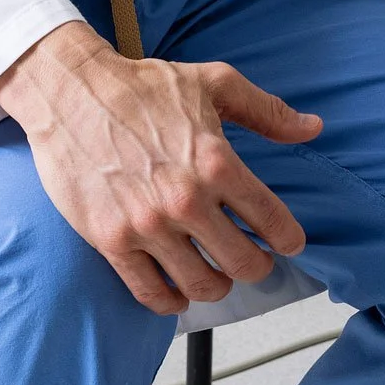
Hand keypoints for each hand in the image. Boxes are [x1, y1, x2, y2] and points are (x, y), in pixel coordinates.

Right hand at [0, 21, 320, 313]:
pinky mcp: (111, 240)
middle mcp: (186, 200)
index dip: (288, 237)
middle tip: (255, 259)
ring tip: (219, 273)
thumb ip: (267, 110)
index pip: (270, 218)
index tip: (289, 242)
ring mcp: (147, 225)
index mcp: (217, 161)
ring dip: (217, 285)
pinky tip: (179, 293)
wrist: (71, 92)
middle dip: (257, 265)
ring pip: (201, 284)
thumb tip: (313, 127)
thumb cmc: (143, 85)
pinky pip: (150, 292)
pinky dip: (171, 302)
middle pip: (242, 262)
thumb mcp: (215, 82)